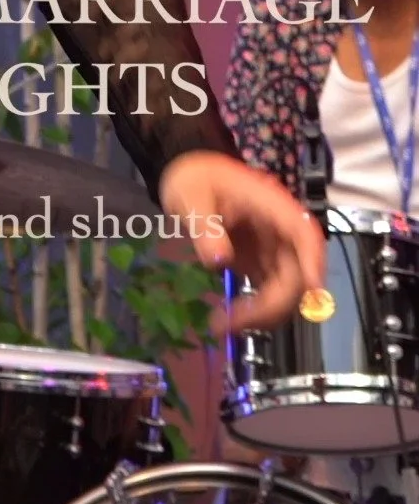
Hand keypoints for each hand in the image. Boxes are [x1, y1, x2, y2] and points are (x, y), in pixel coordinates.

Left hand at [158, 151, 325, 333]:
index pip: (303, 232)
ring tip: (223, 325)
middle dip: (273, 304)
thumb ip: (204, 226)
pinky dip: (254, 311)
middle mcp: (278, 230)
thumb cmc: (195, 178)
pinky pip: (269, 293)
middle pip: (296, 273)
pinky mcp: (261, 264)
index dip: (312, 261)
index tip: (314, 291)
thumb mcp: (190, 195)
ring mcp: (272, 249)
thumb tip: (218, 262)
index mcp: (269, 204)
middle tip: (234, 322)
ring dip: (263, 314)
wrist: (188, 178)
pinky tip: (226, 319)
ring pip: (286, 290)